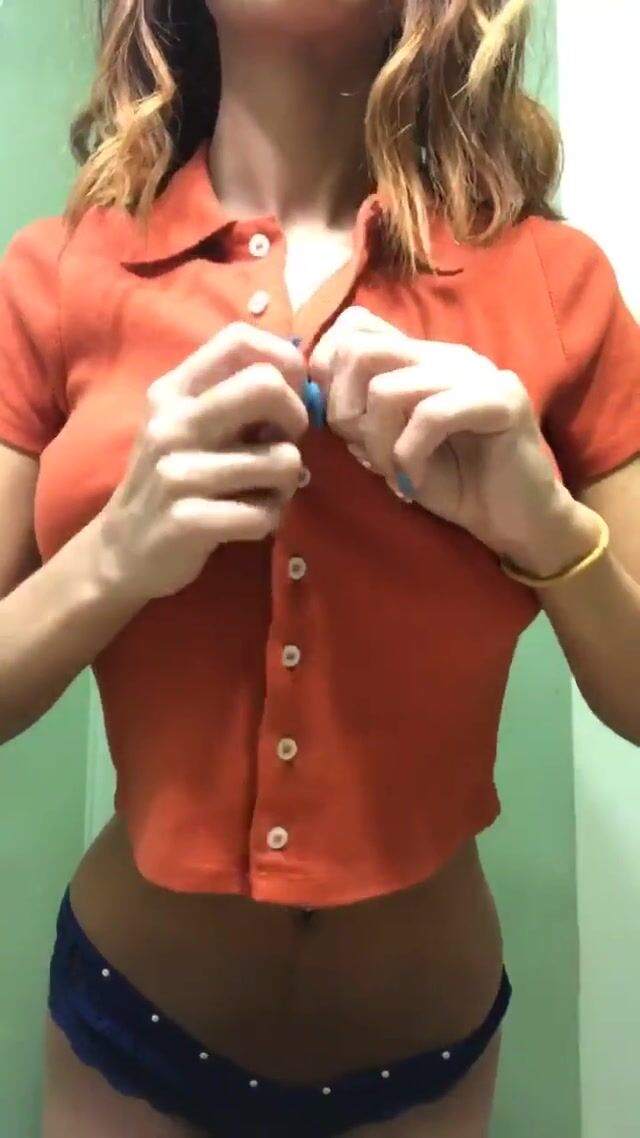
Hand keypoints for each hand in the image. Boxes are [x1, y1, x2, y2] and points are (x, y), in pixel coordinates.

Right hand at [96, 325, 307, 602]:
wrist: (120, 551)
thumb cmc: (171, 482)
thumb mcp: (186, 426)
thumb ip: (232, 398)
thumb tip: (301, 380)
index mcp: (173, 391)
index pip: (239, 339)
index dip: (285, 362)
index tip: (290, 395)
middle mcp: (171, 423)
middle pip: (266, 386)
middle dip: (296, 418)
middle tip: (282, 446)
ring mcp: (177, 472)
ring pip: (283, 461)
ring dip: (287, 484)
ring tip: (262, 494)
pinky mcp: (187, 520)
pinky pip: (265, 513)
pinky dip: (269, 521)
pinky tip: (248, 524)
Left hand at [310, 307, 596, 573]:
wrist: (516, 521)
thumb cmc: (454, 484)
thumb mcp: (389, 448)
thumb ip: (358, 417)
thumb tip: (314, 400)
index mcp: (418, 357)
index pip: (354, 327)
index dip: (328, 372)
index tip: (336, 423)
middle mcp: (445, 354)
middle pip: (361, 351)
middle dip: (343, 409)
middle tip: (360, 451)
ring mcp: (476, 371)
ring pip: (388, 389)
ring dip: (377, 443)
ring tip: (393, 472)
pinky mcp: (502, 399)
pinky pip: (430, 415)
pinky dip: (408, 455)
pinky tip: (413, 482)